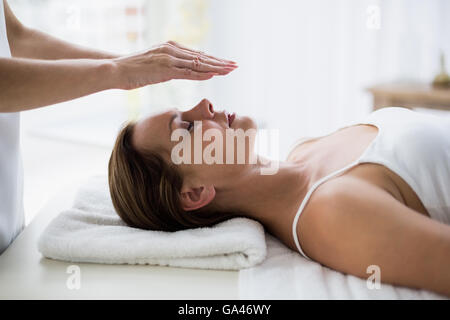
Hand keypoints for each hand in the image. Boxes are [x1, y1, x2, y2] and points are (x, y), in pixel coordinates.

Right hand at [111, 41, 237, 89]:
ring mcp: (169, 59)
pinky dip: (202, 74)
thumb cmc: (134, 70)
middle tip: (236, 65)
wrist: (117, 69)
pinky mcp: (165, 69)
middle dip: (220, 62)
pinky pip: (188, 72)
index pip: (198, 54)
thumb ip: (171, 66)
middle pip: (202, 57)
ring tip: (231, 70)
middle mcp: (172, 50)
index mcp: (171, 48)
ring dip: (216, 67)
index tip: (226, 63)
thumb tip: (183, 70)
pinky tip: (214, 75)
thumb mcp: (156, 66)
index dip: (214, 60)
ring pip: (198, 64)